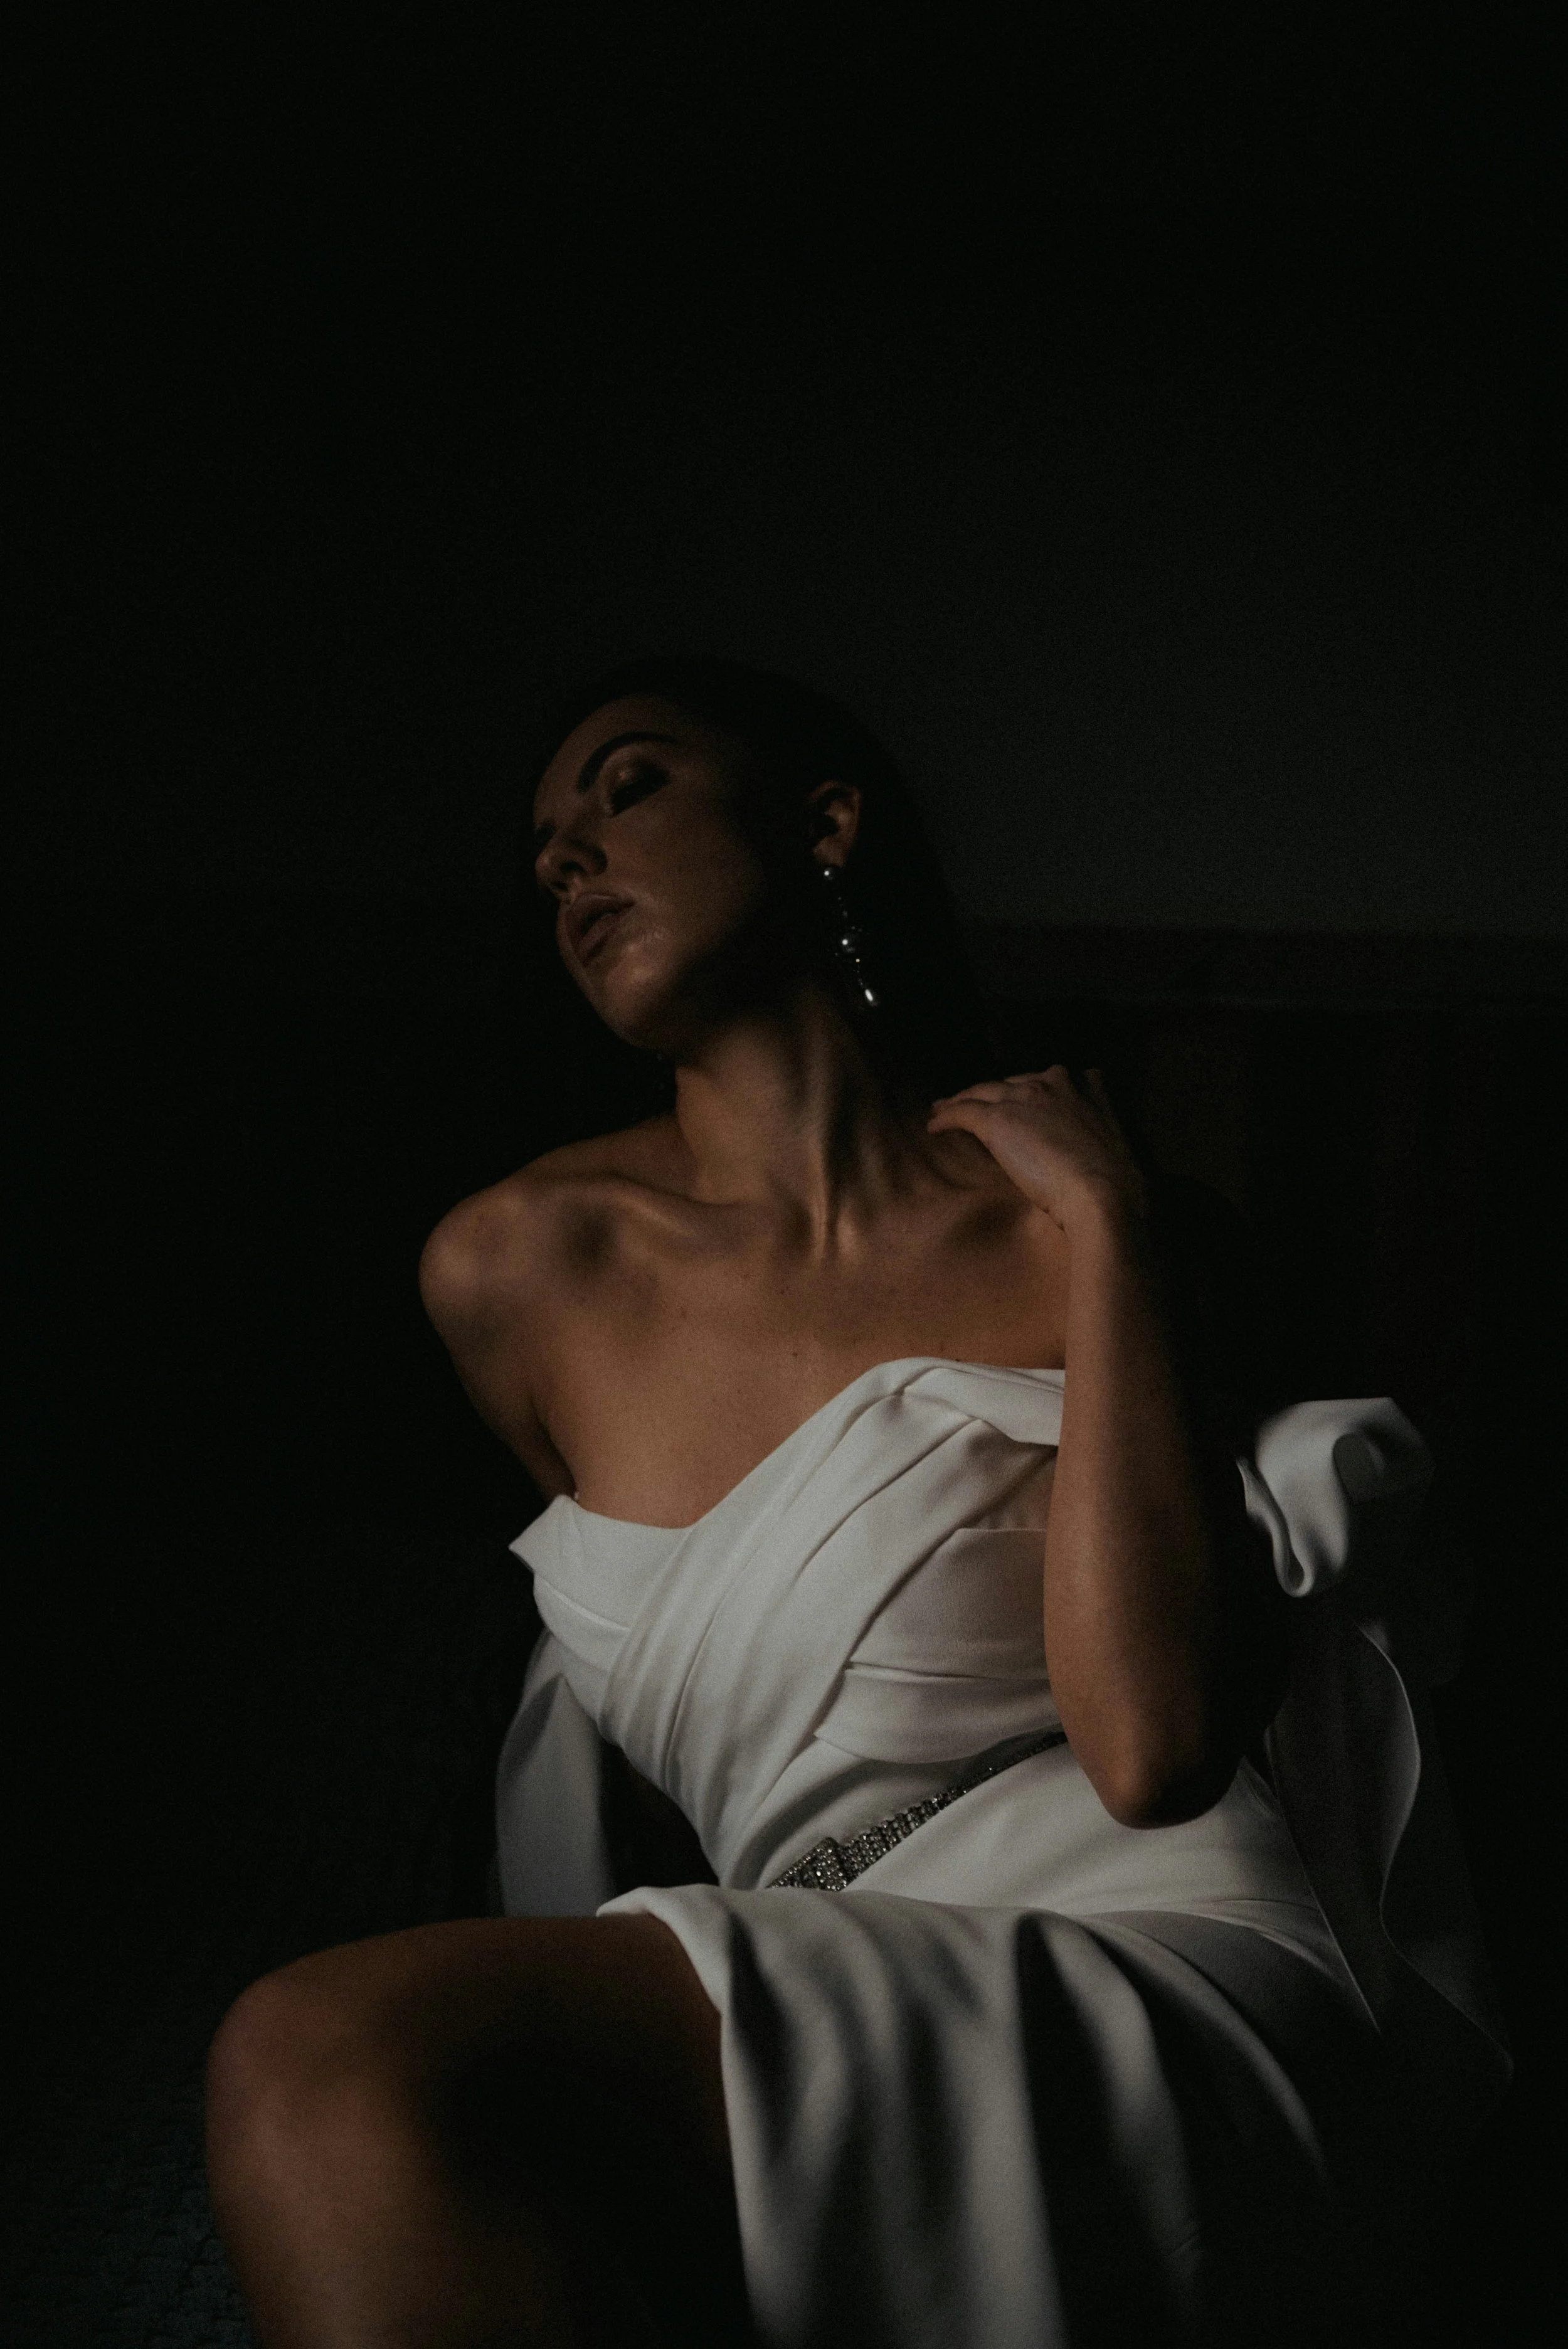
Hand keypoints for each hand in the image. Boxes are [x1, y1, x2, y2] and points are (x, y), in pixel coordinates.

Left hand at [927, 1066, 1149, 1235]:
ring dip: (959, 1101)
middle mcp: (1048, 1084)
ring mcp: (1022, 1099)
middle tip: (969, 1103)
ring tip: (941, 1110)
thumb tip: (1093, 1093)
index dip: (1021, 1093)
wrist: (1102, 1194)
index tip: (1012, 1103)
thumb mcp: (1112, 1134)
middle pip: (1006, 1084)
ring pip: (979, 1092)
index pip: (1038, 1082)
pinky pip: (962, 1112)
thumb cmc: (1113, 1179)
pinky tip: (934, 1127)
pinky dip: (946, 1118)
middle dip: (987, 1094)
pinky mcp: (997, 1120)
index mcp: (1077, 1087)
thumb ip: (1099, 1111)